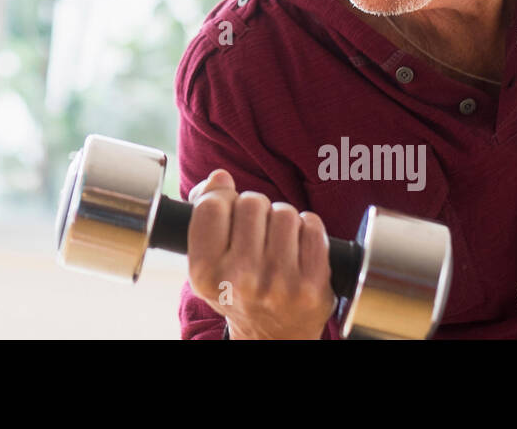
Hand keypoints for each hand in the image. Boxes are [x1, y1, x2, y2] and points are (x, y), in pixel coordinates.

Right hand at [186, 170, 336, 339]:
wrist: (272, 338)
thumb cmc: (238, 291)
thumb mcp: (207, 260)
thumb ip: (204, 213)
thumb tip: (220, 178)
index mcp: (205, 273)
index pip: (211, 206)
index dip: (222, 198)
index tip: (229, 209)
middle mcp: (239, 279)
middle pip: (251, 202)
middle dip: (256, 209)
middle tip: (256, 231)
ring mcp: (278, 283)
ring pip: (284, 212)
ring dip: (283, 219)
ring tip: (278, 241)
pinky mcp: (312, 285)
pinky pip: (312, 226)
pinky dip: (308, 229)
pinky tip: (299, 248)